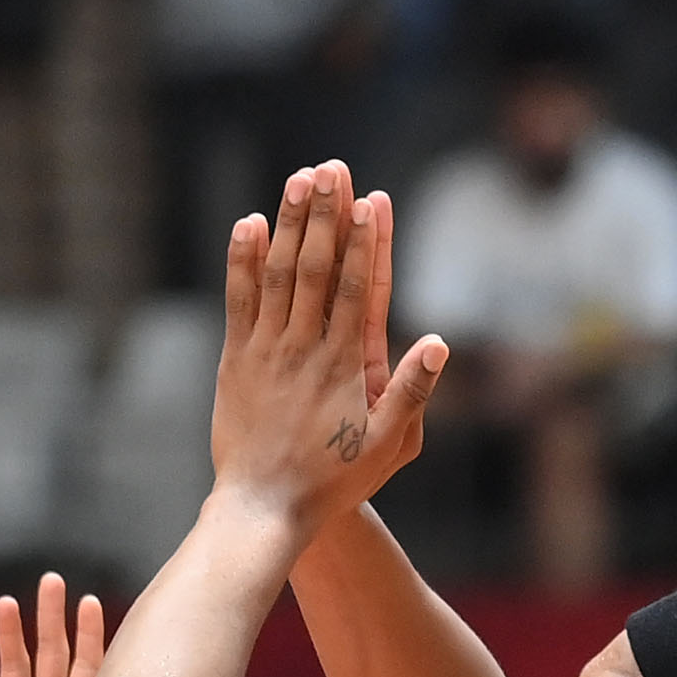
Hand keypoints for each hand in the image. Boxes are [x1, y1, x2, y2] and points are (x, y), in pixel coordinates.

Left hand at [207, 161, 445, 524]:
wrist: (262, 508)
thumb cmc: (332, 482)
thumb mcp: (387, 445)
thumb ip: (412, 392)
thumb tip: (439, 343)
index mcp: (343, 364)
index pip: (358, 289)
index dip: (365, 240)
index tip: (370, 199)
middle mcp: (302, 347)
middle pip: (317, 267)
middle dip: (326, 214)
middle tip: (332, 168)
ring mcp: (266, 350)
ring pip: (279, 273)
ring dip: (290, 223)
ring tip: (299, 178)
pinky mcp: (237, 360)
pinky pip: (240, 300)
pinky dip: (244, 260)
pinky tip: (251, 223)